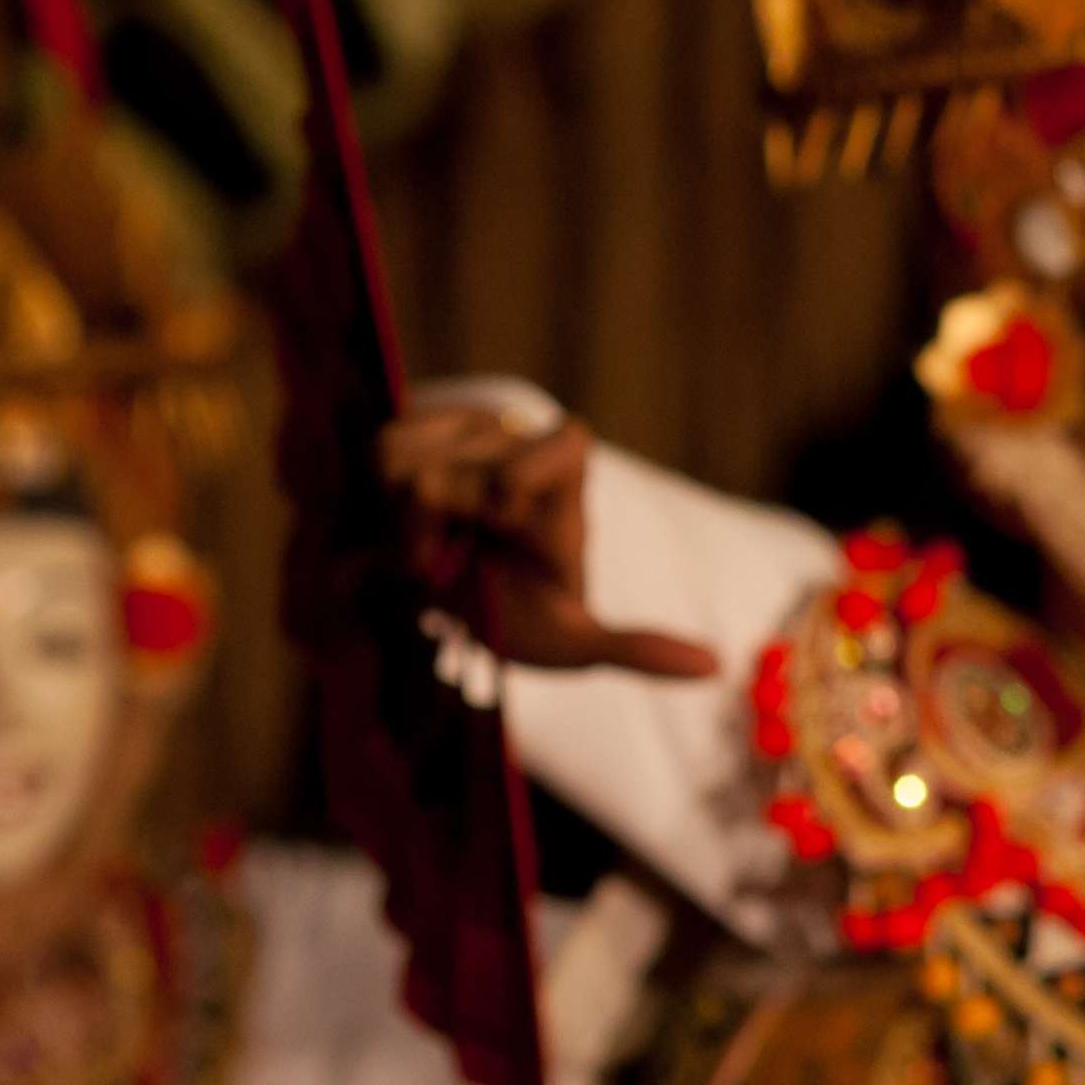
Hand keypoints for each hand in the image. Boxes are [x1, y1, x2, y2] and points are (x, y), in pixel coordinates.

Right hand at [374, 401, 717, 680]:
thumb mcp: (573, 640)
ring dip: (398, 520)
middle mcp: (515, 425)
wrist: (459, 592)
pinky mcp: (415, 420)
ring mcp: (461, 417)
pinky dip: (373, 498)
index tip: (500, 533)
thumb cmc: (523, 610)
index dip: (492, 511)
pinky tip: (409, 520)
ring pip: (392, 459)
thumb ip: (634, 650)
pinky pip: (373, 449)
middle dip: (429, 535)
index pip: (508, 477)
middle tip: (454, 558)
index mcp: (568, 459)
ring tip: (435, 541)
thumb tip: (711, 667)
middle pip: (430, 481)